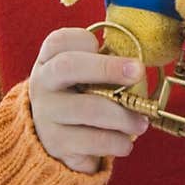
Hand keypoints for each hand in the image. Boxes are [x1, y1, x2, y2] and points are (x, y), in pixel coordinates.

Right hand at [28, 28, 149, 174]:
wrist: (52, 139)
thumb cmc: (80, 97)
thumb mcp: (84, 76)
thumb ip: (105, 66)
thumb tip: (138, 70)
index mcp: (50, 59)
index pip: (60, 41)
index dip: (84, 40)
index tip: (103, 46)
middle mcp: (43, 83)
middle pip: (68, 66)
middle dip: (107, 68)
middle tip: (138, 72)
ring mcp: (47, 114)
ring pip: (88, 109)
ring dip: (123, 116)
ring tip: (141, 122)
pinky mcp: (57, 143)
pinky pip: (94, 140)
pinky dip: (117, 141)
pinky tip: (125, 142)